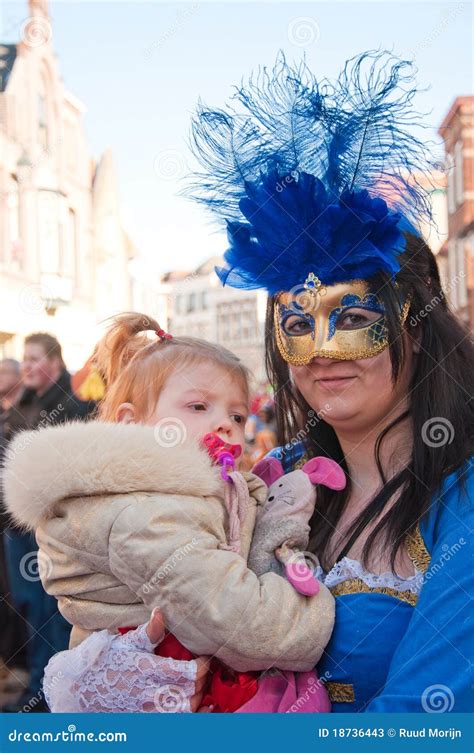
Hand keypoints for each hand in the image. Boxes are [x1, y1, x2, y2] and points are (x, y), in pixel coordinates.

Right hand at [43, 609, 209, 712]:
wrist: (79, 690)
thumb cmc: (104, 661)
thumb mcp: (125, 643)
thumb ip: (147, 632)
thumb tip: (160, 612)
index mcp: (148, 670)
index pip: (187, 673)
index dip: (202, 666)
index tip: (204, 657)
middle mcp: (150, 693)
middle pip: (190, 692)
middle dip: (202, 680)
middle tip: (203, 669)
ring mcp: (148, 711)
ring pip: (185, 709)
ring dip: (198, 698)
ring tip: (200, 686)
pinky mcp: (145, 721)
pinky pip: (176, 723)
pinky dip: (192, 717)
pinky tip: (203, 709)